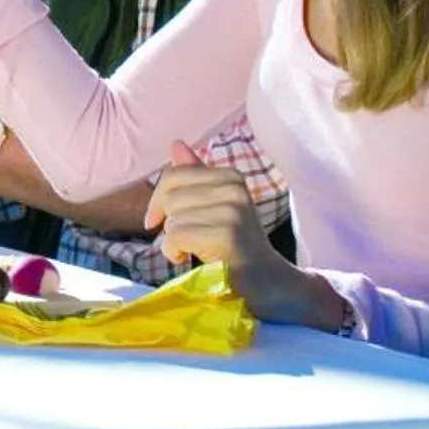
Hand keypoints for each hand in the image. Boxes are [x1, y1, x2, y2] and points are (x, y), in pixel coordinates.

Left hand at [144, 142, 340, 326]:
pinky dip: (174, 253)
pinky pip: (176, 236)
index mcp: (230, 176)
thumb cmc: (235, 247)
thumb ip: (195, 177)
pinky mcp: (227, 236)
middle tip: (188, 240)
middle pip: (170, 198)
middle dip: (169, 223)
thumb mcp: (216, 207)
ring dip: (174, 241)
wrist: (269, 284)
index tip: (158, 221)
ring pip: (172, 219)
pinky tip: (189, 260)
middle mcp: (234, 188)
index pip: (174, 175)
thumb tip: (176, 143)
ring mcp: (233, 212)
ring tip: (195, 250)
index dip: (158, 201)